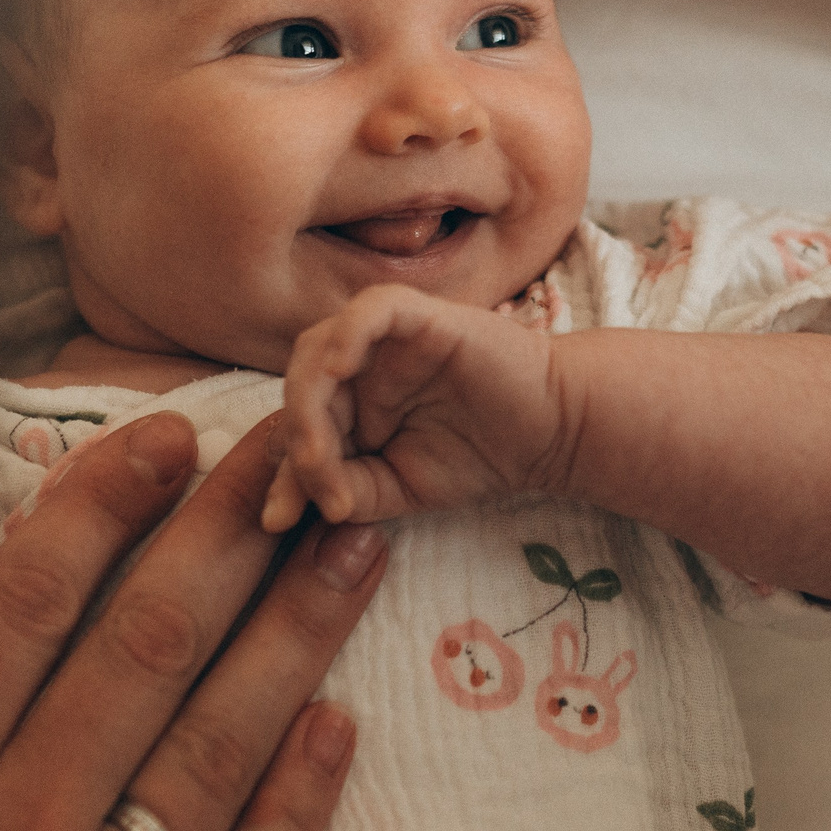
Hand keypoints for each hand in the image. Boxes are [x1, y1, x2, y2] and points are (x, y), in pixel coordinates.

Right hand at [0, 412, 387, 830]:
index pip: (25, 600)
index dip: (106, 504)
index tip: (168, 435)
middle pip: (145, 648)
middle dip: (230, 536)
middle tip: (300, 450)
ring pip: (215, 749)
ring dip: (297, 639)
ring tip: (358, 548)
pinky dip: (296, 808)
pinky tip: (343, 730)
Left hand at [266, 284, 568, 530]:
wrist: (551, 434)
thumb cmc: (478, 456)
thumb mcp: (398, 489)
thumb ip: (347, 491)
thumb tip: (286, 511)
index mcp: (351, 399)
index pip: (295, 424)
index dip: (283, 471)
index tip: (279, 520)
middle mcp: (361, 361)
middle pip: (298, 384)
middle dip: (294, 438)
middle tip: (313, 485)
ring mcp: (387, 336)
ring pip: (318, 346)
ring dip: (308, 398)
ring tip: (321, 450)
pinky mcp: (420, 315)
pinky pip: (369, 310)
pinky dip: (346, 334)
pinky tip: (339, 371)